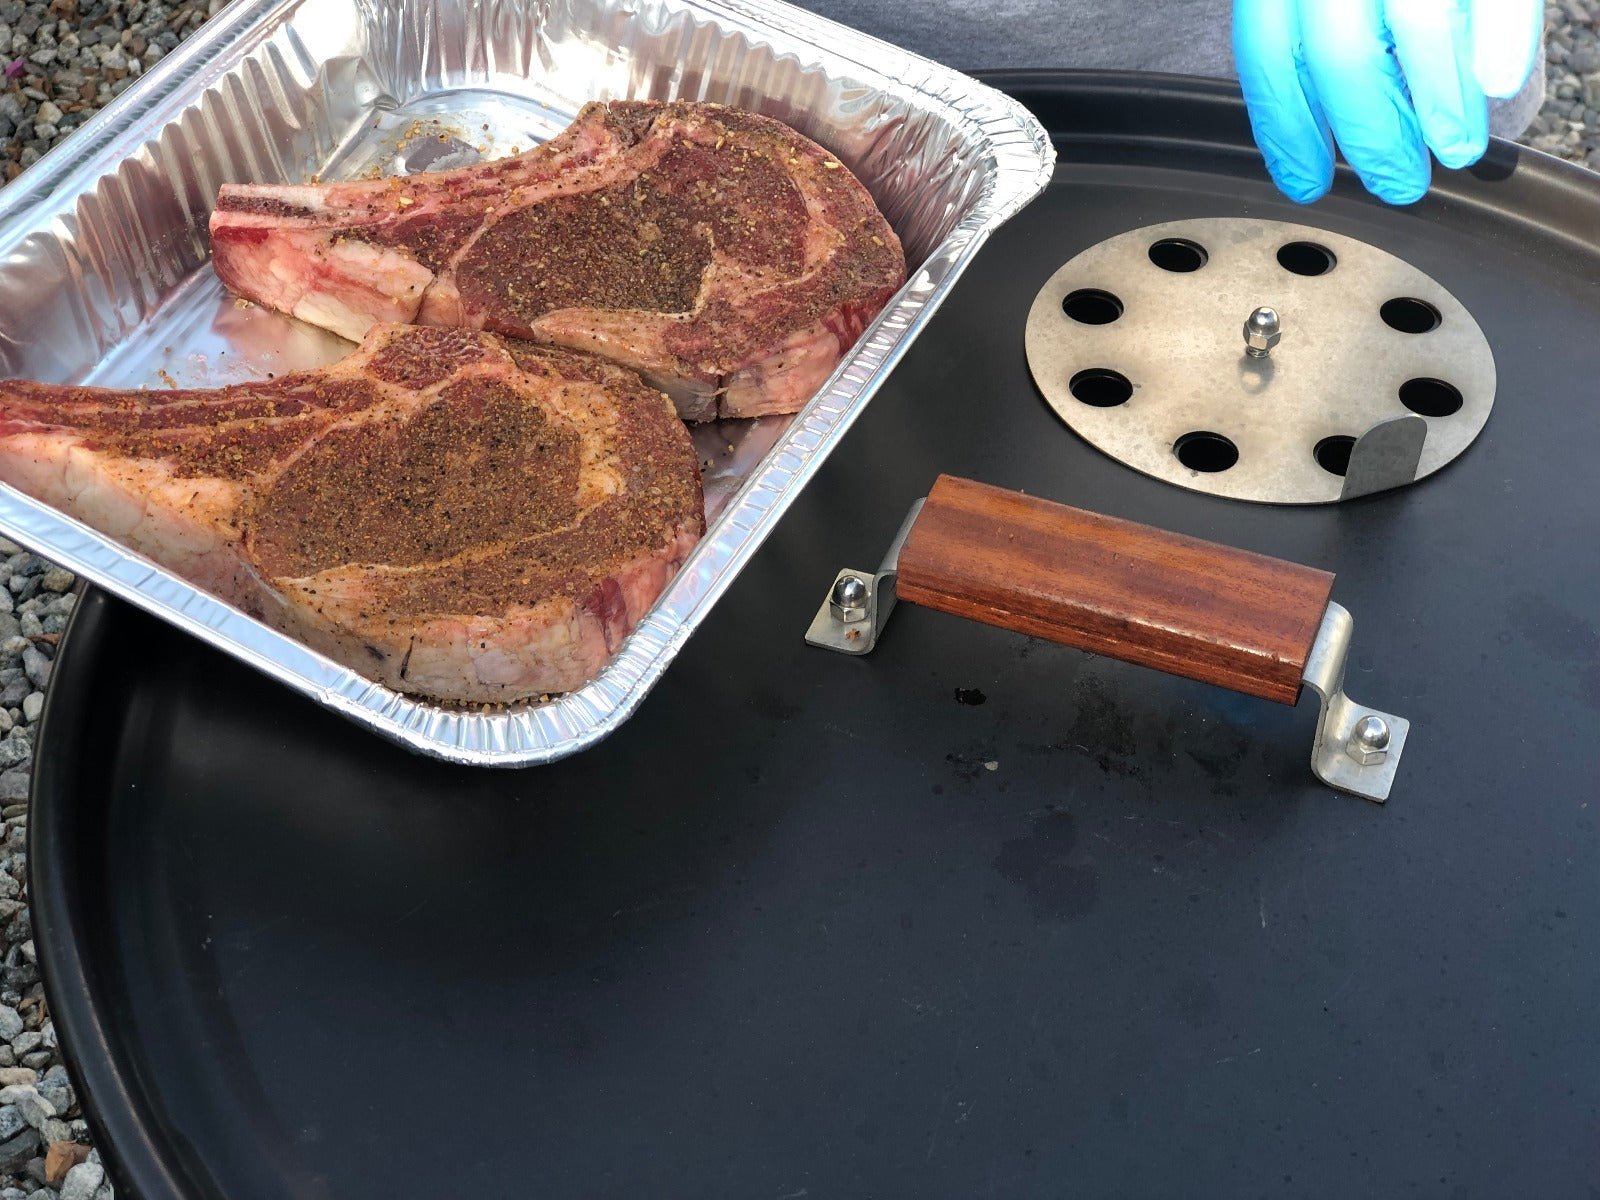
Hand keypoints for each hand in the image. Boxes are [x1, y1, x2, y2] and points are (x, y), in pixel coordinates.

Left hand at [1232, 0, 1543, 204]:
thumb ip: (1306, 15)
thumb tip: (1321, 114)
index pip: (1267, 54)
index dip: (1285, 129)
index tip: (1305, 182)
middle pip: (1338, 53)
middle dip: (1368, 134)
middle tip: (1396, 183)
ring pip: (1417, 24)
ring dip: (1438, 101)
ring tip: (1456, 149)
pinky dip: (1499, 37)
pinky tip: (1498, 83)